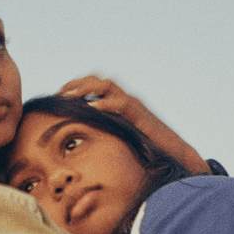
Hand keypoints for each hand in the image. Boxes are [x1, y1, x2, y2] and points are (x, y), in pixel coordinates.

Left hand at [59, 75, 209, 172]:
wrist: (175, 154)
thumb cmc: (148, 150)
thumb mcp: (120, 140)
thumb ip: (105, 135)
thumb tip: (81, 145)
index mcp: (118, 104)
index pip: (93, 87)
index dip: (75, 87)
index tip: (58, 96)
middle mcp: (125, 99)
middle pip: (97, 80)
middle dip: (77, 83)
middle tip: (60, 94)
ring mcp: (134, 104)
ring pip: (108, 85)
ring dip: (87, 88)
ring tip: (69, 96)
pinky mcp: (141, 114)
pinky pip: (122, 103)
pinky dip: (106, 103)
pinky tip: (92, 108)